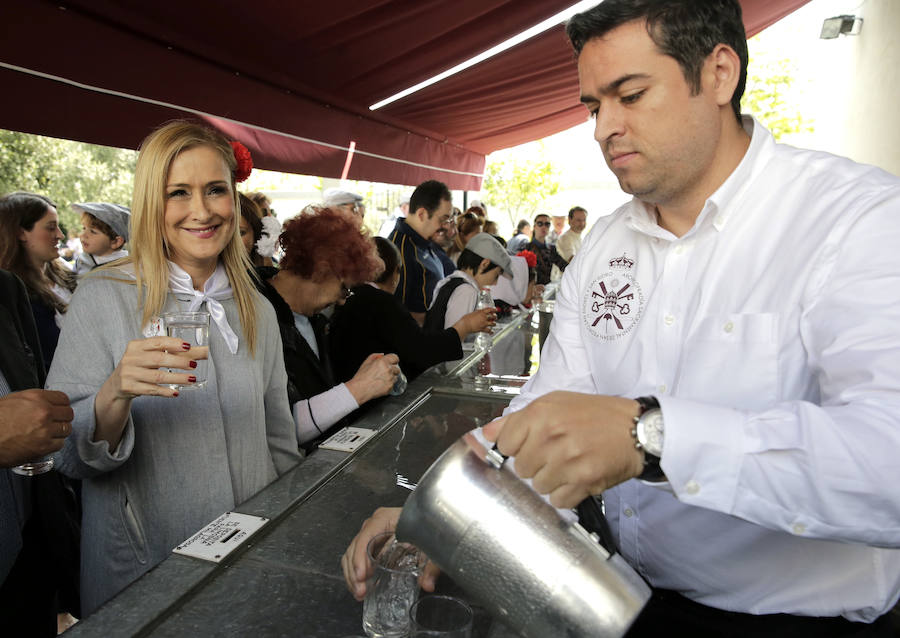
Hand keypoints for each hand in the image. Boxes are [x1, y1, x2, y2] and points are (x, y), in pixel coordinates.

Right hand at [0, 389, 72, 466]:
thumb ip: (34, 400)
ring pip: (66, 429)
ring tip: (47, 434)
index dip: (62, 405)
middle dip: (62, 418)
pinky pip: (60, 444)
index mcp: (36, 398)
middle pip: (68, 414)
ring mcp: (45, 430)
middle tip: (54, 423)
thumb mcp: (13, 400)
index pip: (63, 399)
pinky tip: (43, 442)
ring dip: (59, 432)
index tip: (59, 410)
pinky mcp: (43, 446)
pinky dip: (53, 444)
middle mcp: (43, 412)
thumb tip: (47, 402)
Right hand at [109, 336, 207, 399]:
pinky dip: (165, 391)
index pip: (157, 342)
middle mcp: (131, 358)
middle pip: (158, 359)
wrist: (116, 386)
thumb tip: (204, 351)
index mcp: (136, 345)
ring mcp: (129, 373)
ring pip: (157, 376)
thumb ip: (174, 352)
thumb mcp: (150, 356)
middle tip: (194, 365)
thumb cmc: (139, 366)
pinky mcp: (129, 387)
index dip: (173, 343)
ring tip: (191, 379)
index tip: (188, 346)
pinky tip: (176, 392)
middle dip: (178, 362)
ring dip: (176, 378)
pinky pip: (151, 390)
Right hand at [341, 507, 439, 600]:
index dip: (360, 557)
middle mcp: (374, 524)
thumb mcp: (429, 545)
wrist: (430, 521)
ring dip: (352, 575)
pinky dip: (355, 573)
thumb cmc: (426, 525)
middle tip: (361, 590)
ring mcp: (371, 534)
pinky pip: (357, 557)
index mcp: (385, 518)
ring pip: (352, 554)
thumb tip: (427, 584)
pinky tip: (361, 587)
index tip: (361, 576)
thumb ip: (430, 565)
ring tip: (360, 593)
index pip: (366, 536)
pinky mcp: (372, 544)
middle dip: (355, 571)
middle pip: (355, 547)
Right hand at [345, 353, 399, 404]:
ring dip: (391, 377)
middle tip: (384, 372)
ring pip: (396, 377)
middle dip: (392, 369)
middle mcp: (388, 370)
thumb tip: (382, 355)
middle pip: (397, 368)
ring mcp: (390, 379)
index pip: (395, 358)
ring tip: (381, 379)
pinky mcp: (390, 387)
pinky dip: (388, 384)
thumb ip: (375, 356)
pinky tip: (381, 384)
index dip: (393, 360)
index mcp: (383, 362)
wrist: (360, 389)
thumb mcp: (366, 362)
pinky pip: (393, 384)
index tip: (392, 362)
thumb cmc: (361, 377)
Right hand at [453, 307, 495, 339]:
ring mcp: (484, 323)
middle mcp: (484, 317)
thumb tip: (480, 312)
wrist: (465, 325)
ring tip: (494, 323)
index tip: (495, 310)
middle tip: (495, 317)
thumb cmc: (466, 319)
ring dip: (494, 323)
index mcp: (481, 312)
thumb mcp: (473, 313)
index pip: (490, 309)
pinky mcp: (483, 329)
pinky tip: (492, 331)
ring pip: (493, 323)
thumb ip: (478, 312)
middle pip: (493, 316)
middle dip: (495, 316)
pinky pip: (489, 330)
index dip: (494, 309)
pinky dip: (491, 331)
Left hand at [482, 391, 643, 507]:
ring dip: (551, 481)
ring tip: (568, 465)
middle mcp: (551, 436)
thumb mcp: (555, 403)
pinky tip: (577, 478)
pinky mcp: (583, 481)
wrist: (635, 429)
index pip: (505, 444)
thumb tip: (488, 433)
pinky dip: (565, 494)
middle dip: (535, 464)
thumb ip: (517, 420)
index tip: (529, 445)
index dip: (517, 447)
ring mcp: (567, 460)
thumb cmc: (597, 414)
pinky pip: (558, 500)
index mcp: (540, 414)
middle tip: (554, 454)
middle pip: (521, 468)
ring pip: (538, 487)